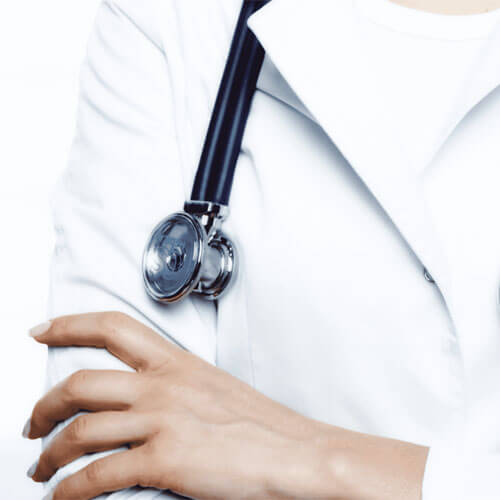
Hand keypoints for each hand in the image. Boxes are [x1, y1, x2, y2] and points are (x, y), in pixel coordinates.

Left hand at [24, 312, 337, 499]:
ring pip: (80, 430)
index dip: (70, 325)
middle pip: (81, 382)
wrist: (296, 453)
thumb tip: (143, 399)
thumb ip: (175, 386)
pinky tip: (64, 498)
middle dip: (44, 404)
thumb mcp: (213, 387)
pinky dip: (69, 491)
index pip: (113, 327)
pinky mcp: (165, 460)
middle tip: (32, 421)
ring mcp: (162, 420)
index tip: (41, 331)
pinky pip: (96, 476)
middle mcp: (163, 385)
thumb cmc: (261, 423)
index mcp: (177, 362)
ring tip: (42, 468)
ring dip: (50, 454)